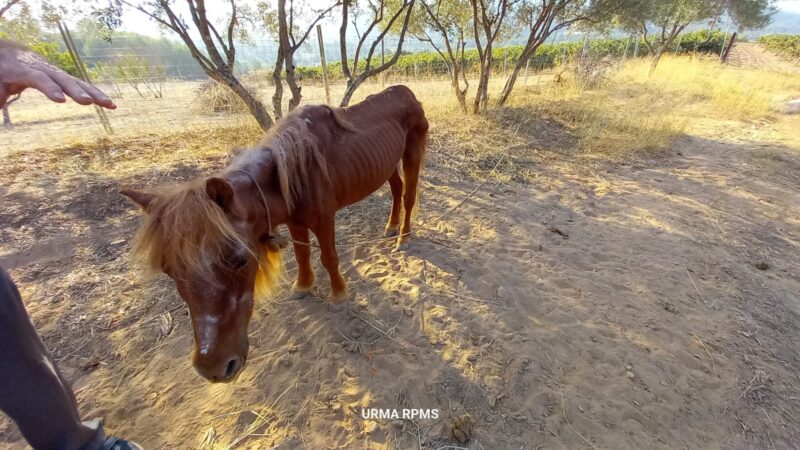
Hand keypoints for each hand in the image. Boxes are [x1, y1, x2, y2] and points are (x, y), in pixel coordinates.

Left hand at [0, 40, 115, 108]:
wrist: (13, 54)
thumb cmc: (3, 69)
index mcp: (25, 69)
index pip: (39, 79)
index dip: (50, 88)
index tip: (61, 100)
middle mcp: (45, 69)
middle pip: (62, 80)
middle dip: (76, 91)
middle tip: (88, 101)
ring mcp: (57, 73)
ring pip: (77, 82)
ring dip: (95, 94)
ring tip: (110, 105)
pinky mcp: (65, 78)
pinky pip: (82, 86)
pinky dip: (97, 94)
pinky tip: (112, 105)